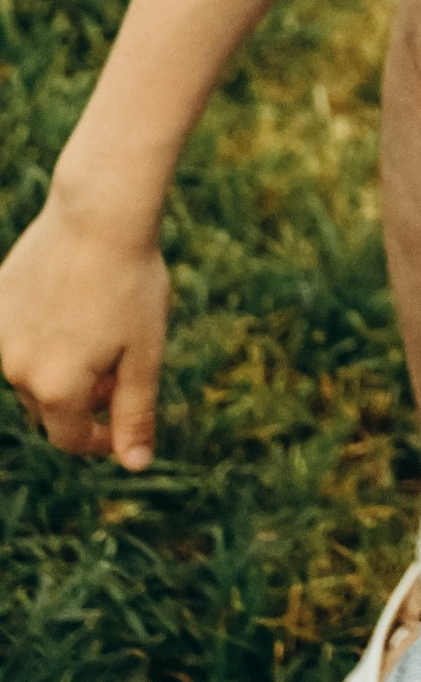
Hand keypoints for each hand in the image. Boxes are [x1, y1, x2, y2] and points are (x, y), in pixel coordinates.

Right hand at [0, 193, 170, 467]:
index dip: (101, 439)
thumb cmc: (131, 284)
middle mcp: (17, 369)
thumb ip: (135, 414)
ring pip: (30, 373)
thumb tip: (135, 465)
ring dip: (60, 368)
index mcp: (56, 388)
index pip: (70, 438)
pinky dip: (41, 336)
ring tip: (99, 331)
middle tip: (120, 364)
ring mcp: (0, 335)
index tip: (124, 423)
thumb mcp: (145, 354)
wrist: (100, 216)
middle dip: (83, 399)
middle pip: (50, 406)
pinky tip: (72, 305)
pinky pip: (15, 337)